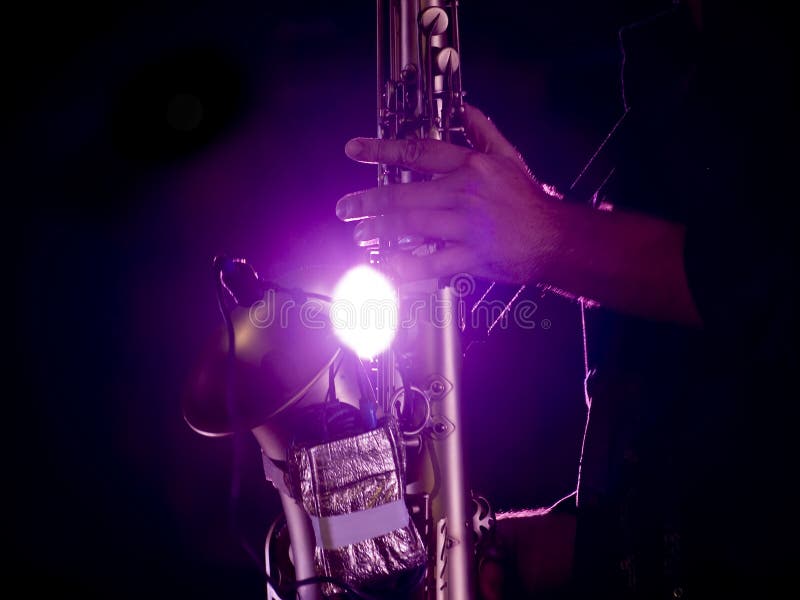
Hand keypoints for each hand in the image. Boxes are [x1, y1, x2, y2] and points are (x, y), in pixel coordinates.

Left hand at [336, 105, 564, 283]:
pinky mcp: (472, 257)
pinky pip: (432, 263)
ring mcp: (468, 227)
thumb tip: (464, 106)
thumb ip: (483, 131)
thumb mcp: (509, 157)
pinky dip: (406, 267)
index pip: (419, 152)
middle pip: (406, 195)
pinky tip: (385, 267)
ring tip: (359, 234)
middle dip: (369, 201)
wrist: (554, 237)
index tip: (354, 149)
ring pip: (413, 226)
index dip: (382, 150)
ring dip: (380, 230)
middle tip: (346, 207)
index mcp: (472, 167)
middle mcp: (465, 194)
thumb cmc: (528, 199)